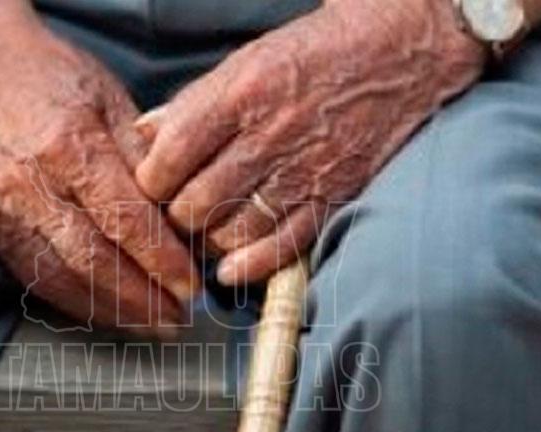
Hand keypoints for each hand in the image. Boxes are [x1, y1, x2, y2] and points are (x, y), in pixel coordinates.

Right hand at [0, 3, 197, 334]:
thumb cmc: (60, 81)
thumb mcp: (115, 102)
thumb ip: (147, 162)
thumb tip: (185, 221)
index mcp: (68, 143)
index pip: (123, 217)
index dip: (160, 259)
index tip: (192, 287)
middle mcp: (30, 183)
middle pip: (92, 258)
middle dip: (141, 298)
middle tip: (180, 319)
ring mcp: (5, 211)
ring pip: (63, 277)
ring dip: (113, 311)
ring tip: (155, 325)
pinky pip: (38, 279)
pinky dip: (79, 303)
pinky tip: (111, 315)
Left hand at [134, 0, 485, 283]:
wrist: (398, 52)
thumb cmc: (314, 53)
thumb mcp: (244, 61)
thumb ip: (192, 103)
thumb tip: (142, 134)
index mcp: (239, 97)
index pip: (169, 158)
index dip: (151, 181)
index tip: (153, 183)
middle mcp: (268, 138)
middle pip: (194, 203)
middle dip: (176, 214)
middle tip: (179, 210)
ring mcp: (302, 173)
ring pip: (230, 231)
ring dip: (209, 239)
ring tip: (207, 228)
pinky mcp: (331, 197)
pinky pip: (282, 246)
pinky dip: (250, 266)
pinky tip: (230, 271)